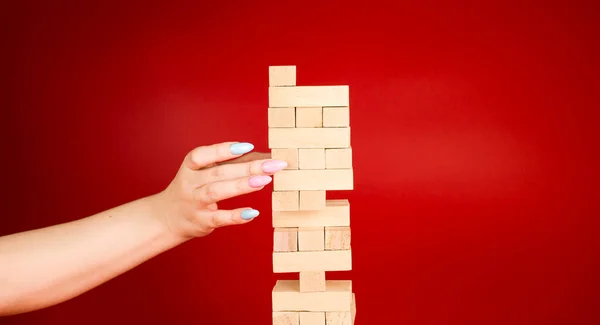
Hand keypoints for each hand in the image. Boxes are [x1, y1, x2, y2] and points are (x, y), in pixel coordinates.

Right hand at [154, 142, 285, 238]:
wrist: (168, 218)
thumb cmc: (193, 189)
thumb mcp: (202, 173)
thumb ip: (228, 164)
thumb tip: (264, 157)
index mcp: (190, 168)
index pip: (202, 155)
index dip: (223, 150)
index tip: (247, 146)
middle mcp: (190, 184)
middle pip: (219, 172)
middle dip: (247, 167)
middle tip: (272, 165)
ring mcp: (195, 203)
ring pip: (217, 192)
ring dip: (241, 186)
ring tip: (264, 181)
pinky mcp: (201, 222)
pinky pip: (219, 218)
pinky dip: (236, 216)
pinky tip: (253, 212)